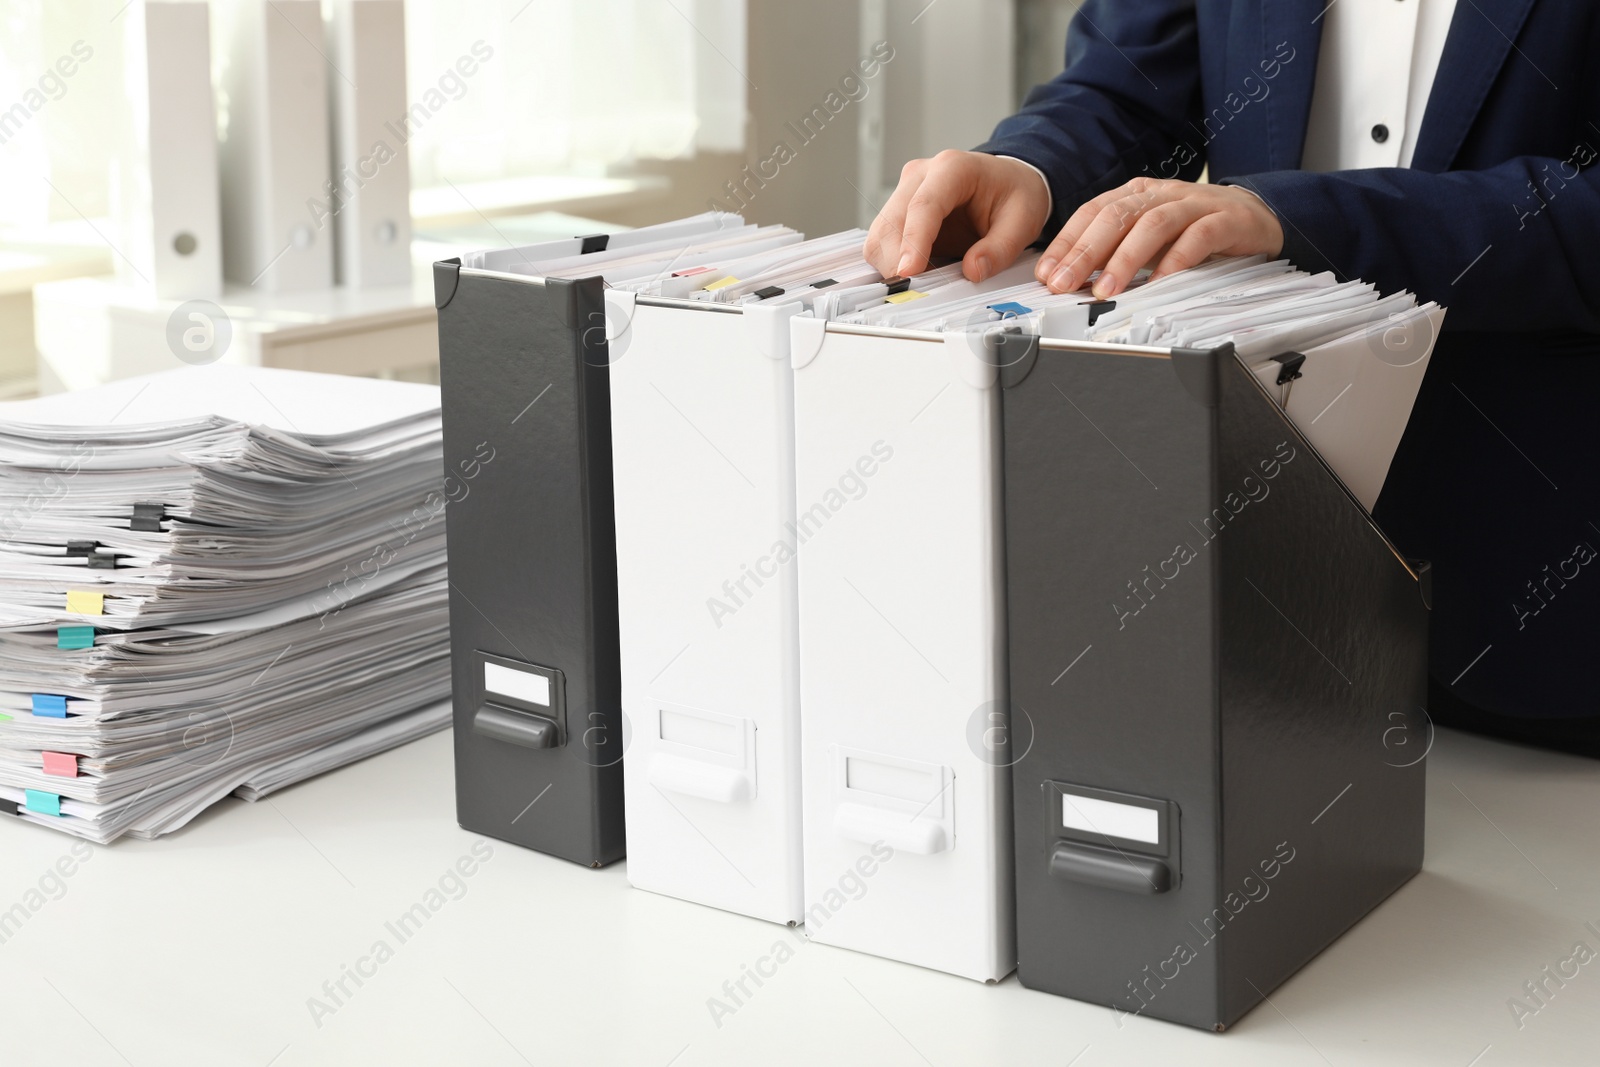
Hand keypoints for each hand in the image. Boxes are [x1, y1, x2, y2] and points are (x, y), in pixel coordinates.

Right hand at [863, 150, 1051, 281]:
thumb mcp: (1023, 221)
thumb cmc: (1013, 195)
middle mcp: (921, 176)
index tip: (908, 272)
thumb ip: (1000, 248)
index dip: (912, 242)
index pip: (923, 205)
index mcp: (953, 168)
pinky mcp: (898, 212)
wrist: (1007, 183)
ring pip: (880, 235)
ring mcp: (905, 193)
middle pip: (891, 222)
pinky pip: (883, 242)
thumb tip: (973, 271)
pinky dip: (893, 262)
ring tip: (922, 282)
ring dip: (892, 264)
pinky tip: (918, 272)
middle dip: (897, 260)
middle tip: (916, 291)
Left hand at [1037, 178, 1283, 297]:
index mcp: (1136, 194)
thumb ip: (1113, 254)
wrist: (1256, 217)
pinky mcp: (1226, 220)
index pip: (1092, 212)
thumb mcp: (1147, 241)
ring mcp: (1195, 204)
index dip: (1066, 242)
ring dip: (1124, 259)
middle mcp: (1162, 193)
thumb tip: (1069, 279)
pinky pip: (1198, 237)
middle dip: (1085, 252)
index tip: (1046, 273)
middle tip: (1065, 284)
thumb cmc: (1193, 231)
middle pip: (1116, 216)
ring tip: (1106, 291)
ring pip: (1153, 224)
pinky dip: (1175, 260)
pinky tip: (1158, 283)